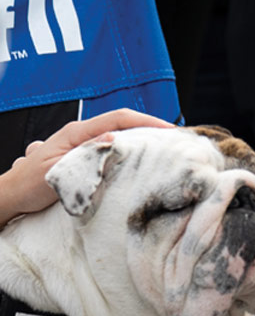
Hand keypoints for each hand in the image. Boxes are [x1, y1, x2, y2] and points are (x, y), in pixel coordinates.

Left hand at [0, 108, 172, 227]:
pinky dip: (129, 153)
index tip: (170, 130)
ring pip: (119, 138)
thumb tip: (113, 138)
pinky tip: (140, 163)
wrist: (11, 196)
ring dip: (141, 142)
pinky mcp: (85, 159)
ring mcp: (84, 146)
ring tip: (163, 151)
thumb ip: (84, 155)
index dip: (146, 121)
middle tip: (176, 141)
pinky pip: (112, 150)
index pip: (118, 119)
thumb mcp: (58, 169)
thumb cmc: (29, 184)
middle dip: (150, 129)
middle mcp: (82, 135)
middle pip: (123, 125)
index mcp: (77, 132)